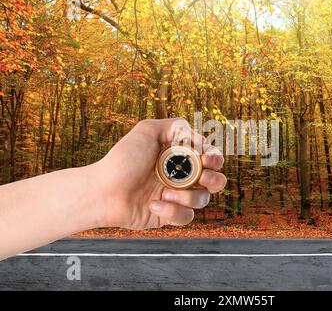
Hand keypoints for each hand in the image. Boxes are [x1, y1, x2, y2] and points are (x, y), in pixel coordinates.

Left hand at [93, 118, 226, 229]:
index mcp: (181, 157)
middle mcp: (183, 177)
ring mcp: (178, 197)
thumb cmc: (123, 159)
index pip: (211, 157)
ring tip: (164, 193)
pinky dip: (172, 211)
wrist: (103, 191)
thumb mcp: (147, 130)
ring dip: (187, 196)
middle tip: (201, 178)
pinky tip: (153, 205)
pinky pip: (186, 217)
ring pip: (203, 200)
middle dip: (215, 179)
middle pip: (216, 180)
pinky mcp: (170, 215)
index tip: (205, 158)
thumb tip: (200, 139)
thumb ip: (177, 126)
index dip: (214, 158)